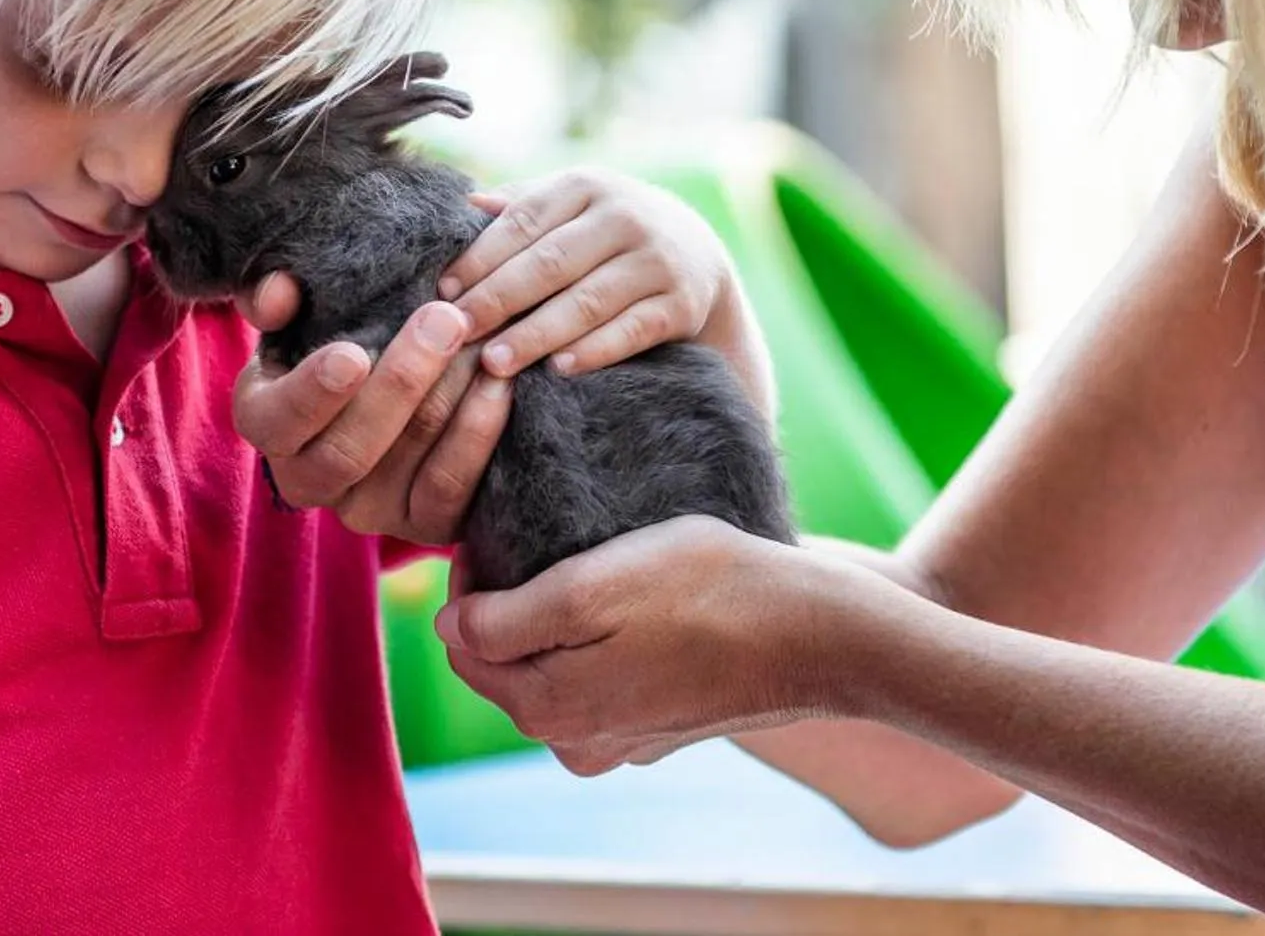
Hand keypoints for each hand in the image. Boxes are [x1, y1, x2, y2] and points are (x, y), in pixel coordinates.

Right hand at [231, 275, 510, 544]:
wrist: (397, 384)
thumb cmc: (340, 334)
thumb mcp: (300, 310)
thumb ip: (275, 296)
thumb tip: (277, 294)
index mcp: (266, 424)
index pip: (277, 422)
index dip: (313, 393)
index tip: (352, 354)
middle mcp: (308, 481)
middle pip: (349, 450)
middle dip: (403, 380)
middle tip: (446, 319)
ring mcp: (368, 511)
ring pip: (409, 459)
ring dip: (450, 394)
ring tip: (480, 339)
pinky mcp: (424, 525)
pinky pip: (452, 487)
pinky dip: (479, 431)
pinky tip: (498, 383)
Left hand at [435, 517, 867, 775]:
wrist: (818, 635)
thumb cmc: (707, 592)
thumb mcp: (592, 588)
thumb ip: (506, 618)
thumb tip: (446, 628)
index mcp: (544, 710)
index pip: (462, 642)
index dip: (473, 575)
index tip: (506, 523)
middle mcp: (574, 742)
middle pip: (506, 660)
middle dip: (512, 601)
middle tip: (550, 534)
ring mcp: (621, 741)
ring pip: (555, 666)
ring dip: (559, 619)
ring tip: (596, 560)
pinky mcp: (661, 728)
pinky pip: (605, 677)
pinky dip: (606, 640)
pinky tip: (640, 603)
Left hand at [439, 170, 758, 391]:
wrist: (698, 255)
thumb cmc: (605, 232)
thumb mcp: (570, 206)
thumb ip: (519, 206)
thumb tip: (463, 204)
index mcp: (586, 185)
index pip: (523, 221)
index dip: (480, 258)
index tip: (443, 292)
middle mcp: (625, 215)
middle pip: (550, 262)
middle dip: (498, 300)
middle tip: (457, 332)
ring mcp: (657, 260)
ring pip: (587, 301)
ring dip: (536, 334)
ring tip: (495, 362)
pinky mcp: (682, 303)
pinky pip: (631, 331)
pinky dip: (594, 351)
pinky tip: (558, 370)